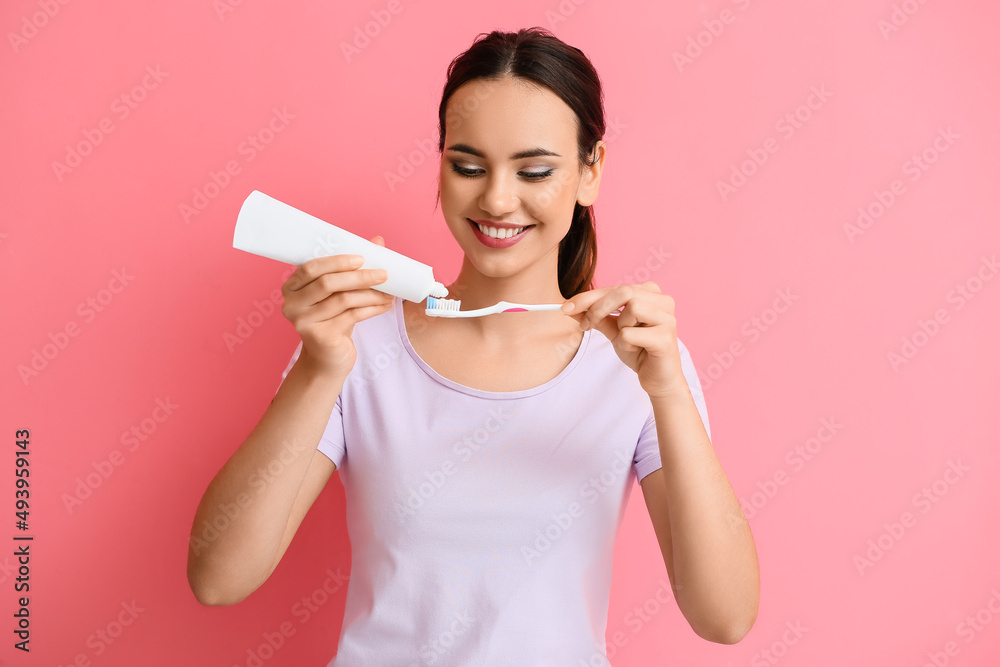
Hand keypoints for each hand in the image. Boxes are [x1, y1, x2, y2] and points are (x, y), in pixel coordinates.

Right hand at [280, 235, 392, 377]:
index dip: (337, 261)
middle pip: (328, 283)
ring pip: (343, 300)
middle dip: (360, 276)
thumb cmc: (333, 320)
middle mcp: (292, 304)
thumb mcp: (339, 293)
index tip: (363, 258)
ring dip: (370, 294)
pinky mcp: (319, 336)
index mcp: (291, 287)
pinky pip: (351, 316)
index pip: (312, 267)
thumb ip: (353, 267)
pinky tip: (385, 305)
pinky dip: (372, 309)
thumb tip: (377, 241)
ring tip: (389, 292)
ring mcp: (303, 321)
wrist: (328, 358)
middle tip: (384, 274)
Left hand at [560, 282, 687, 399]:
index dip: (588, 296)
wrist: (657, 378)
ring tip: (628, 340)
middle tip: (585, 325)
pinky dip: (626, 343)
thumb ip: (595, 316)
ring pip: (631, 308)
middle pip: (623, 292)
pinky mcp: (666, 337)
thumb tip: (569, 307)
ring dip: (620, 327)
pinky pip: (631, 333)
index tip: (565, 307)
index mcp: (650, 293)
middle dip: (597, 308)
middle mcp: (663, 300)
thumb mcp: (613, 330)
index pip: (615, 287)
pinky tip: (637, 349)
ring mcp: (667, 318)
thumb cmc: (639, 350)